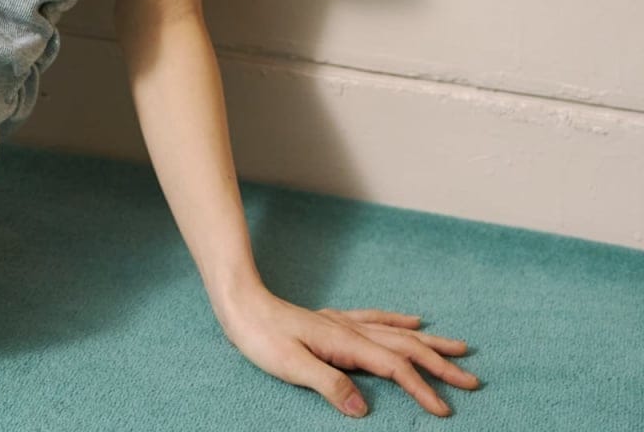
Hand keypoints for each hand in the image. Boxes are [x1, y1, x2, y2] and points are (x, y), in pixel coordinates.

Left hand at [220, 288, 479, 418]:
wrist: (241, 304)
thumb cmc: (261, 337)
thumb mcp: (291, 366)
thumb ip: (328, 385)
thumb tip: (363, 410)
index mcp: (345, 343)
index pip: (394, 369)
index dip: (422, 390)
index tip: (445, 412)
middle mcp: (350, 329)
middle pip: (406, 347)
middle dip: (441, 364)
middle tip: (473, 381)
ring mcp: (343, 322)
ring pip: (397, 333)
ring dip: (430, 343)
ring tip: (460, 348)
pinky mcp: (334, 321)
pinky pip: (376, 320)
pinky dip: (399, 322)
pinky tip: (413, 320)